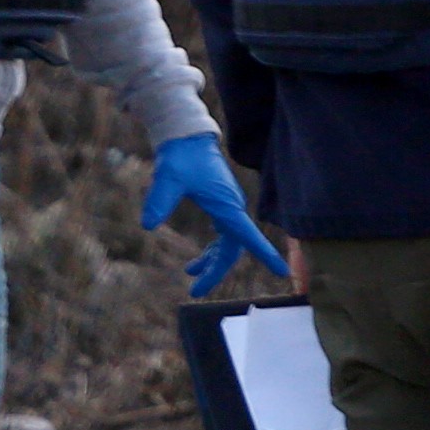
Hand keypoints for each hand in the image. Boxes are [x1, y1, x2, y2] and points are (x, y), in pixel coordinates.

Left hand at [137, 134, 285, 298]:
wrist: (186, 137)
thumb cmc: (181, 156)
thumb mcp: (167, 177)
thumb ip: (159, 201)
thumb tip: (147, 224)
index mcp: (226, 205)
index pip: (248, 236)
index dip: (265, 254)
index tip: (282, 272)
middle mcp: (231, 208)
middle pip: (232, 249)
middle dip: (216, 272)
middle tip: (194, 291)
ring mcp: (227, 207)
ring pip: (227, 244)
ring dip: (212, 262)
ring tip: (191, 275)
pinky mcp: (219, 204)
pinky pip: (222, 235)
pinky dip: (211, 251)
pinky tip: (197, 261)